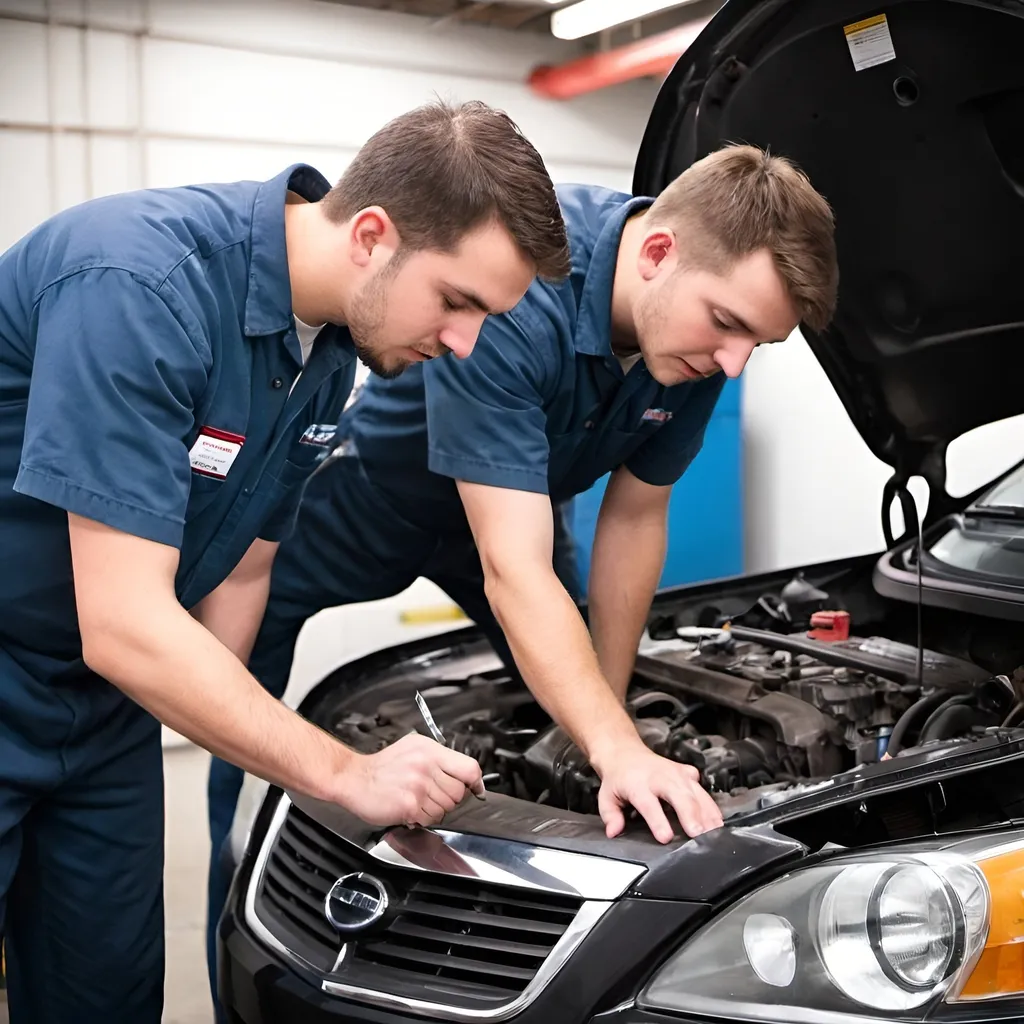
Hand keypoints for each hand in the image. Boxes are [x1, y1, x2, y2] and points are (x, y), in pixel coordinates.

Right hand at [330, 733, 483, 827]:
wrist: (354, 778)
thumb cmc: (382, 767)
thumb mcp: (413, 749)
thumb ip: (439, 759)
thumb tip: (463, 773)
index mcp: (430, 751)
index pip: (469, 767)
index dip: (476, 782)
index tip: (476, 789)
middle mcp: (426, 766)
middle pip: (459, 792)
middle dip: (449, 799)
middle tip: (433, 797)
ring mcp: (419, 786)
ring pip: (446, 808)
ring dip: (435, 810)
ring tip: (419, 802)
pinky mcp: (410, 805)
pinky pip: (430, 819)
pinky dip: (422, 819)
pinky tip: (411, 809)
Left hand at [595, 743, 723, 842]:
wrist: (626, 753)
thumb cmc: (618, 779)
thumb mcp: (606, 796)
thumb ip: (610, 815)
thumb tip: (614, 831)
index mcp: (638, 784)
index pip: (649, 804)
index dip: (658, 821)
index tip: (666, 837)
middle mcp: (660, 777)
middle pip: (679, 796)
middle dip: (690, 815)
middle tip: (698, 835)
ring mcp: (676, 773)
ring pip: (695, 792)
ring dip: (706, 813)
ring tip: (714, 832)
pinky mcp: (687, 773)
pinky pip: (703, 790)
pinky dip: (711, 806)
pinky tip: (717, 821)